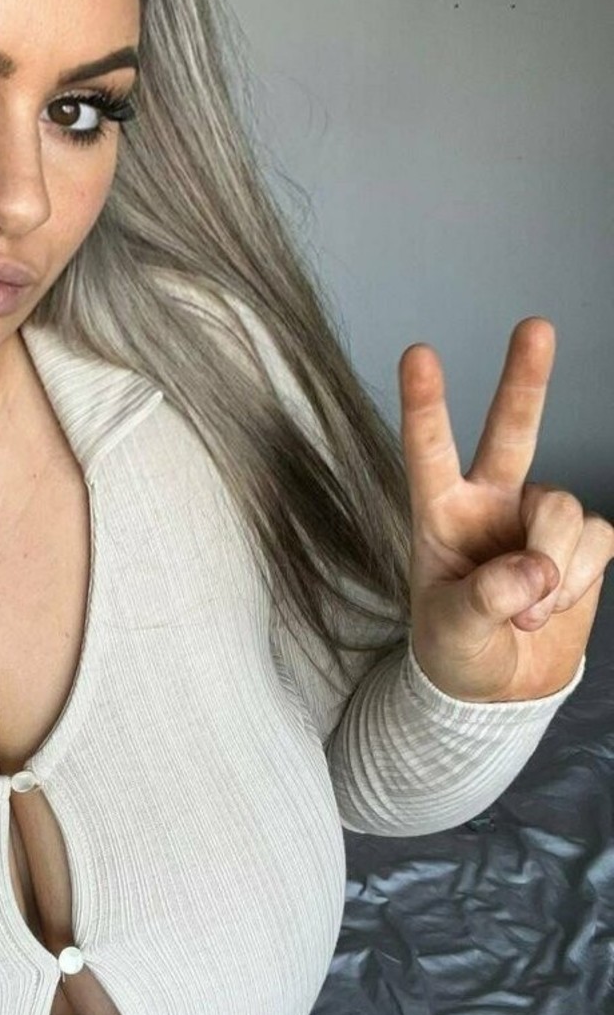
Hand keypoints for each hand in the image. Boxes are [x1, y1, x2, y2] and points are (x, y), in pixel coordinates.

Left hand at [399, 317, 613, 701]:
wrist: (499, 688)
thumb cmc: (456, 649)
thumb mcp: (452, 631)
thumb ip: (485, 598)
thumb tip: (535, 569)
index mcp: (440, 513)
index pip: (429, 453)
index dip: (426, 405)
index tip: (418, 354)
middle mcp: (490, 501)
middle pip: (511, 431)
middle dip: (525, 379)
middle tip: (536, 325)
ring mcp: (536, 516)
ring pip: (563, 510)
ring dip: (552, 568)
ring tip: (526, 613)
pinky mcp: (581, 540)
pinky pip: (597, 539)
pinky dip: (579, 578)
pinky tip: (553, 604)